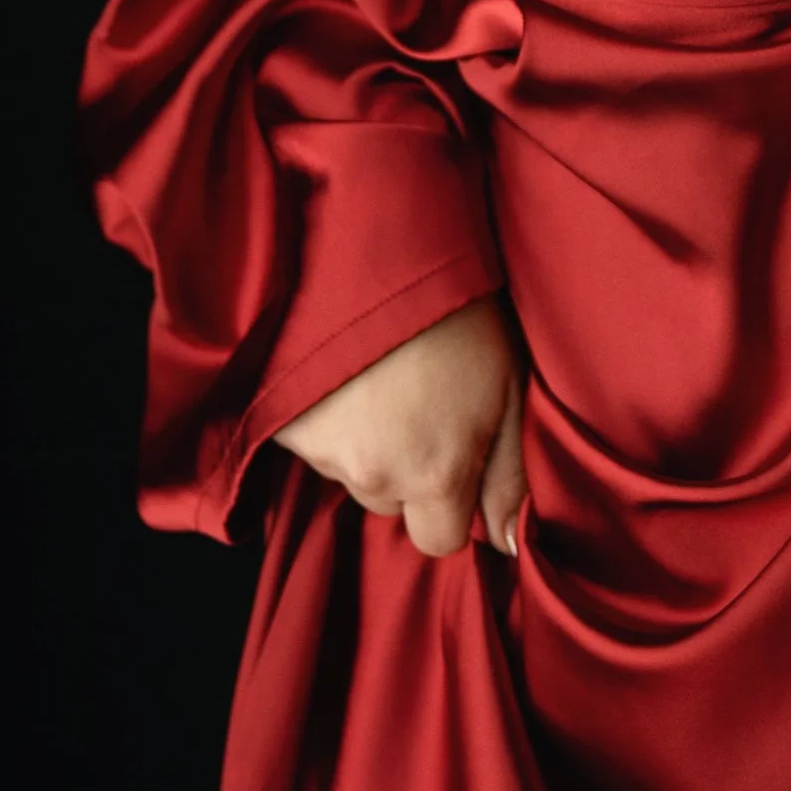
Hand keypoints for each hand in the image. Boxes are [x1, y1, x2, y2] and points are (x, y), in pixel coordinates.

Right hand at [273, 293, 525, 556]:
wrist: (380, 247)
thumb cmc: (458, 313)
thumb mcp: (510, 389)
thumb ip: (510, 477)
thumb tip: (508, 544)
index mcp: (434, 475)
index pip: (438, 540)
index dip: (448, 504)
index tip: (453, 458)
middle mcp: (372, 474)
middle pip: (389, 504)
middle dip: (403, 471)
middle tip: (416, 404)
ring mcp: (320, 449)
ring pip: (348, 471)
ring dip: (362, 442)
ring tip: (380, 378)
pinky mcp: (279, 422)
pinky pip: (309, 442)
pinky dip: (324, 417)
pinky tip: (344, 374)